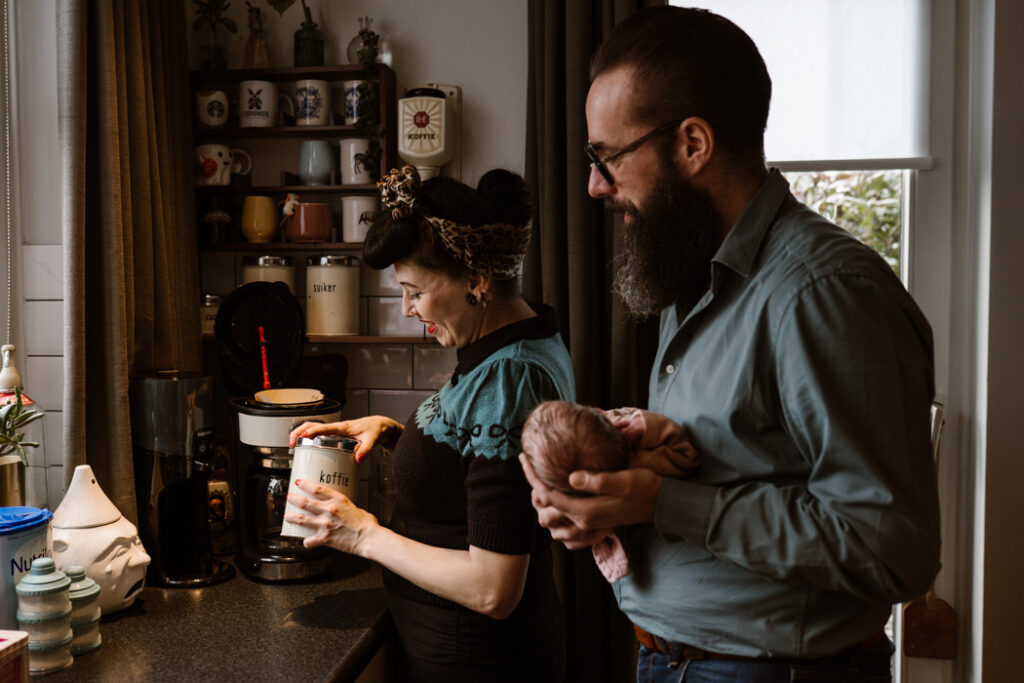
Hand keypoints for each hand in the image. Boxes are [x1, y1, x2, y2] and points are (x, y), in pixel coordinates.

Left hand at [284, 479, 378, 554]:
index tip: (299, 482)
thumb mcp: (355, 507)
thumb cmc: (366, 524)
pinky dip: (306, 541)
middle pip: (305, 502)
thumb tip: (341, 509)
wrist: (369, 538)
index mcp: (338, 500)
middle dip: (294, 499)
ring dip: (292, 517)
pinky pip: (309, 541)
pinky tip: (306, 541)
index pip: (317, 489)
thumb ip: (344, 507)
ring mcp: (325, 524)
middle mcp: (329, 510)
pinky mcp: (324, 538)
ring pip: (302, 519)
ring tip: (287, 516)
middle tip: (290, 497)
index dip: (305, 485)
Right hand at [288, 415, 401, 461]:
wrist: (382, 427)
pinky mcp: (336, 437)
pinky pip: (319, 436)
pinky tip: (306, 450)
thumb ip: (367, 449)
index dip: (312, 431)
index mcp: (344, 427)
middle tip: (290, 443)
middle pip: (312, 425)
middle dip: (298, 431)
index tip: (301, 437)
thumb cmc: (377, 430)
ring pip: (313, 429)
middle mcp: (337, 428)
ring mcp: (336, 432)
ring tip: (292, 446)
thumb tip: (359, 459)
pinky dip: (309, 440)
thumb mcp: (373, 440)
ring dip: (301, 435)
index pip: (324, 427)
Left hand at [519, 453, 661, 549]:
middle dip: (534, 491)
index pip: (548, 496)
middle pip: (546, 511)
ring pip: (554, 525)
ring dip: (544, 508)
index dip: (532, 477)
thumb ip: (597, 481)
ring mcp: (590, 528)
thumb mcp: (621, 479)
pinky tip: (560, 507)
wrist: (661, 503)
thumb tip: (571, 477)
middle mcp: (584, 523)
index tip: (523, 458)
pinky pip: (569, 535)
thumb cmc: (643, 486)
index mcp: (586, 511)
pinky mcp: (596, 528)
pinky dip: (559, 524)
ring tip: (541, 485)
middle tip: (531, 469)